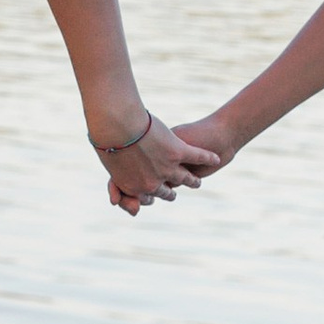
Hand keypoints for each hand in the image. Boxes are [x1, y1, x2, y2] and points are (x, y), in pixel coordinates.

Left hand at [96, 117, 218, 212]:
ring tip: (197, 181)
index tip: (152, 195)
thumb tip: (114, 192)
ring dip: (193, 180)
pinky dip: (207, 158)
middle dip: (170, 193)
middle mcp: (152, 183)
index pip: (147, 198)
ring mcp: (167, 168)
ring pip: (185, 178)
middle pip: (167, 192)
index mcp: (133, 186)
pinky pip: (197, 157)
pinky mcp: (178, 152)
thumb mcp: (109, 162)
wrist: (117, 126)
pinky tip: (216, 158)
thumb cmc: (107, 140)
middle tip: (173, 194)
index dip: (151, 196)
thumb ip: (116, 176)